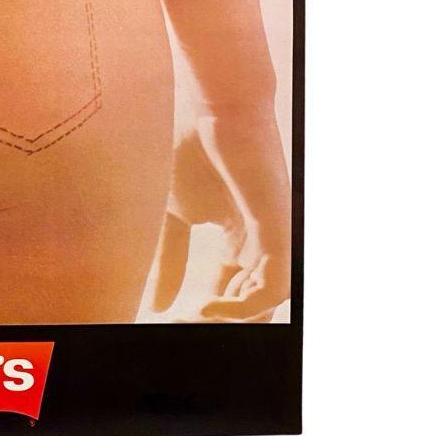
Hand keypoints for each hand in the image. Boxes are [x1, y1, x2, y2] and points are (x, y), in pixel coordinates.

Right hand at [152, 122, 289, 321]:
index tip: (171, 323)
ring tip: (189, 320)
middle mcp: (265, 246)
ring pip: (265, 305)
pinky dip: (243, 308)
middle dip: (216, 324)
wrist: (216, 107)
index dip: (204, 315)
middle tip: (181, 328)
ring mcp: (275, 240)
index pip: (232, 295)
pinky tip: (207, 308)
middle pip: (252, 307)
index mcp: (243, 243)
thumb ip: (169, 259)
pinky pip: (274, 289)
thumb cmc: (193, 150)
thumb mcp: (174, 215)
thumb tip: (155, 306)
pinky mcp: (280, 231)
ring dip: (227, 321)